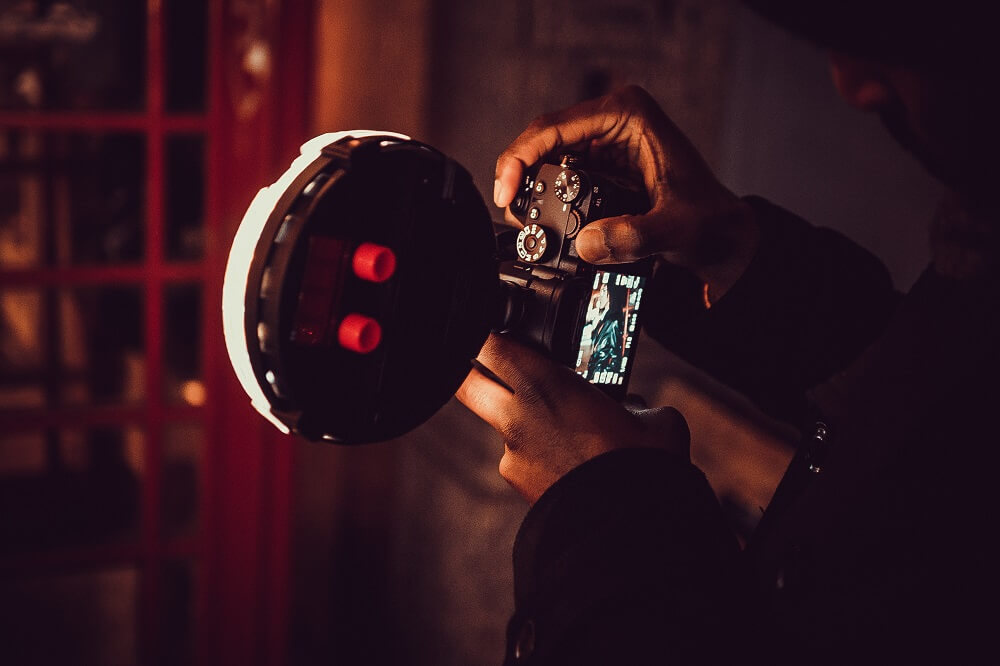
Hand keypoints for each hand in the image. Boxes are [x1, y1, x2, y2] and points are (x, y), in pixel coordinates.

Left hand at [455, 333, 689, 503]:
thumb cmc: (642, 465)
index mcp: (544, 384)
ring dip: (518, 419)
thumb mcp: (654, 420)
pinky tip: (568, 464)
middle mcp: (516, 415)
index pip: (490, 343)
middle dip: (469, 369)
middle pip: (465, 381)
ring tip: (560, 429)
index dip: (485, 332)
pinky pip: (520, 457)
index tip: (495, 330)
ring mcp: (511, 452)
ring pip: (499, 423)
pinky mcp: (517, 481)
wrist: (627, 526)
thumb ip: (635, 404)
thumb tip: (635, 408)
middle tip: (488, 364)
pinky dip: (537, 456)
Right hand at [495, 85, 758, 300]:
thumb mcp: (675, 229)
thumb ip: (634, 236)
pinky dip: (544, 196)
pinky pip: (558, 174)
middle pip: (544, 139)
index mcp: (629, 114)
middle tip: (512, 213)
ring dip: (530, 186)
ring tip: (522, 220)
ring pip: (547, 157)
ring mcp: (604, 141)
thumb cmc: (708, 219)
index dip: (521, 158)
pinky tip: (539, 218)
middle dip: (520, 175)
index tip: (506, 192)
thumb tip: (586, 243)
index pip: (555, 127)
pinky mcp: (600, 164)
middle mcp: (612, 120)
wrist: (720, 234)